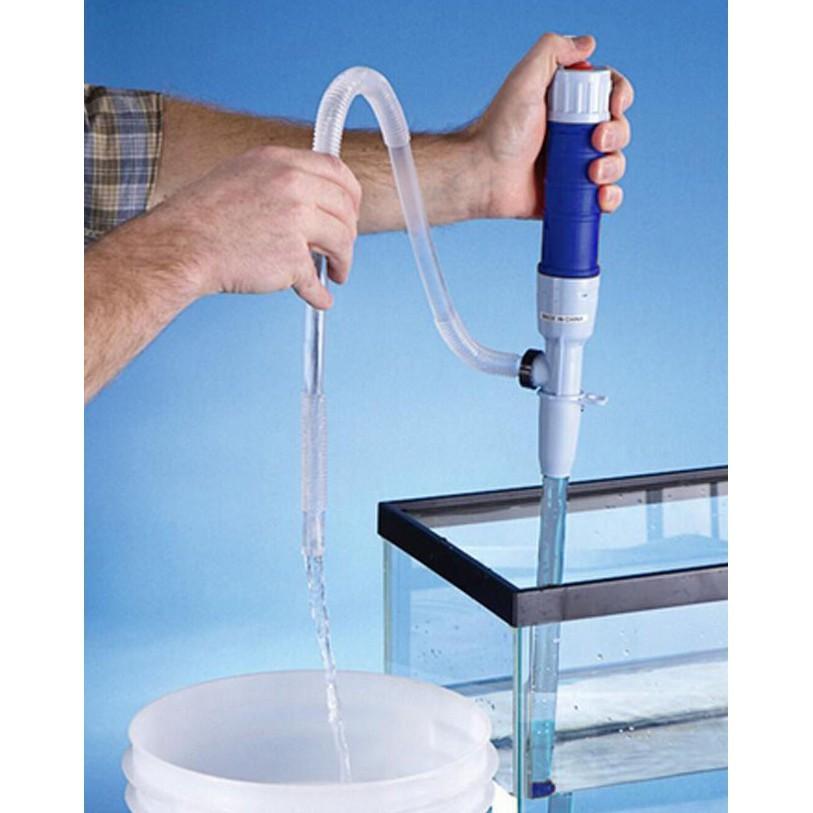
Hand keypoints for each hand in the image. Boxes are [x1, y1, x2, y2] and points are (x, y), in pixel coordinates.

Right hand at [152, 145, 361, 308]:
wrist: (181, 245)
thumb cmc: (204, 216)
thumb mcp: (243, 175)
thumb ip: (281, 180)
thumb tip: (313, 198)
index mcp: (281, 162)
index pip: (337, 172)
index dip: (351, 196)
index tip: (351, 212)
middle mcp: (292, 186)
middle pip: (345, 209)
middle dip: (349, 233)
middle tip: (341, 249)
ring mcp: (293, 221)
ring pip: (342, 242)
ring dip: (343, 262)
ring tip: (335, 273)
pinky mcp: (290, 258)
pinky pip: (316, 280)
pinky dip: (321, 294)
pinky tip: (321, 298)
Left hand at [469, 33, 633, 218]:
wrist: (483, 175)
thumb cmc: (499, 130)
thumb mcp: (524, 79)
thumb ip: (551, 50)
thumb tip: (587, 43)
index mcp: (568, 106)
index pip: (609, 95)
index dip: (620, 97)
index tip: (614, 106)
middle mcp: (574, 134)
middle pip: (617, 129)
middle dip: (616, 134)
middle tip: (596, 141)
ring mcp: (573, 166)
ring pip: (614, 163)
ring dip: (613, 167)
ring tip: (592, 173)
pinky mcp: (570, 195)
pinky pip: (602, 197)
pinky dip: (610, 198)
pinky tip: (601, 197)